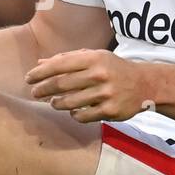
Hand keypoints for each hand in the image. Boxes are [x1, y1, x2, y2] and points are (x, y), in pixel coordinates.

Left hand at [25, 49, 151, 122]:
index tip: (29, 78)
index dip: (41, 72)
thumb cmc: (114, 68)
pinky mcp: (110, 111)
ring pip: (70, 102)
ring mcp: (105, 94)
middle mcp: (99, 74)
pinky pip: (83, 116)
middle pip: (61, 84)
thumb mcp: (94, 57)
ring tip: (52, 102)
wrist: (145, 84)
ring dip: (56, 103)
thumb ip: (68, 59)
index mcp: (94, 58)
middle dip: (43, 89)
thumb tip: (40, 63)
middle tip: (34, 92)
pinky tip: (72, 110)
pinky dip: (74, 114)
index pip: (59, 64)